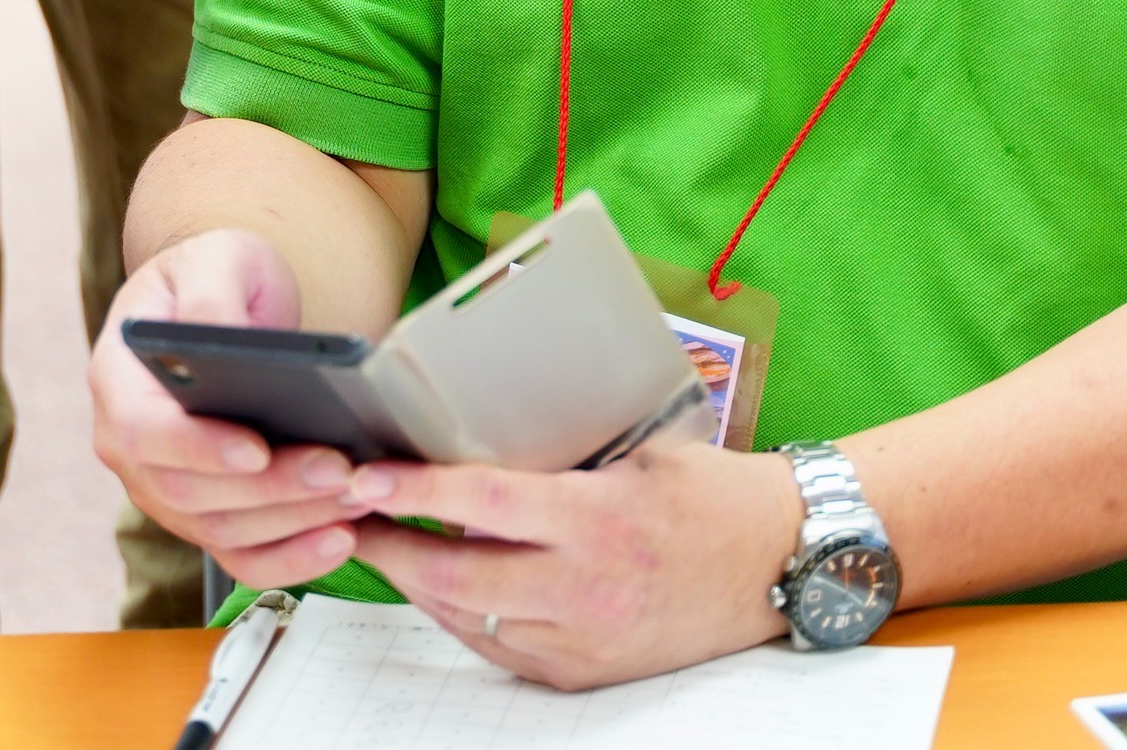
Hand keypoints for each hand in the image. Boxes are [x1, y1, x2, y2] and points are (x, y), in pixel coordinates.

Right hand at [90, 229, 386, 591]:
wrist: (223, 303)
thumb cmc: (214, 276)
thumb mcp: (214, 260)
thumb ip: (210, 295)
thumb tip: (214, 336)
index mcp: (117, 380)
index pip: (145, 431)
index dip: (197, 449)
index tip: (257, 449)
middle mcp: (129, 448)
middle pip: (192, 493)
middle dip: (271, 489)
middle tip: (340, 469)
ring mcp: (164, 489)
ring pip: (223, 532)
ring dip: (294, 524)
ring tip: (358, 495)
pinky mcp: (204, 517)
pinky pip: (243, 557)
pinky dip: (292, 559)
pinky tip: (343, 538)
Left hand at [350, 436, 805, 691]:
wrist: (779, 562)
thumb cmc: (711, 495)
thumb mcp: (636, 454)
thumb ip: (560, 464)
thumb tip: (477, 453)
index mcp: (598, 521)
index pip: (484, 504)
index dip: (415, 492)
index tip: (365, 478)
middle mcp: (587, 590)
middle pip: (458, 577)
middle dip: (391, 551)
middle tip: (347, 520)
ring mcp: (585, 641)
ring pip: (472, 620)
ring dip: (419, 587)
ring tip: (385, 548)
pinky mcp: (588, 674)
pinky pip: (502, 650)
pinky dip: (464, 618)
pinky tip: (444, 588)